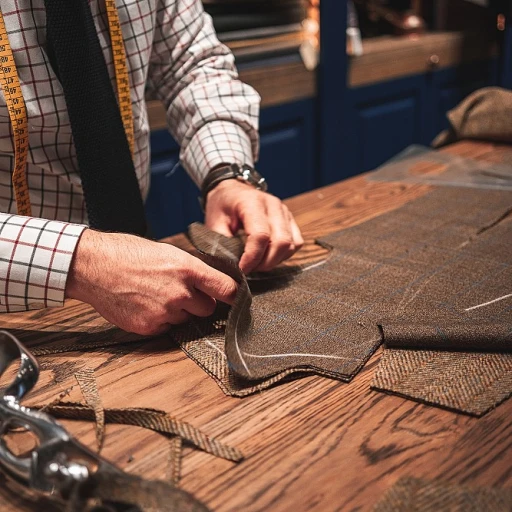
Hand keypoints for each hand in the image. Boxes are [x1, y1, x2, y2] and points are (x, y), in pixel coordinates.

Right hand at [66, 230, 237, 334]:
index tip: (238, 299)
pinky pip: (166, 328)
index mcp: (188, 269)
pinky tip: (144, 304)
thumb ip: (192, 271)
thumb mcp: (168, 252)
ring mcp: (164, 312)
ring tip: (155, 294)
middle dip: (199, 303)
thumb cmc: (128, 253)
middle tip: (181, 292)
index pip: (226, 289)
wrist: (93, 266)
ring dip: (178, 311)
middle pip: (208, 308)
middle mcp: (180, 293)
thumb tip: (209, 285)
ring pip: (185, 319)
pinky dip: (160, 320)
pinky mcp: (149, 327)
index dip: (234, 296)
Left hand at [204, 179, 303, 272]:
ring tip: (257, 263)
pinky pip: (296, 243)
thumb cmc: (222, 206)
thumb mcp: (214, 223)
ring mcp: (284, 211)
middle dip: (265, 263)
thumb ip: (222, 244)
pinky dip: (284, 255)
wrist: (231, 191)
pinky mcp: (290, 219)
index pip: (261, 235)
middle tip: (249, 268)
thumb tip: (231, 266)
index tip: (241, 269)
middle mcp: (273, 205)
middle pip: (281, 242)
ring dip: (275, 260)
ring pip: (290, 245)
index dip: (252, 257)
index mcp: (251, 202)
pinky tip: (268, 256)